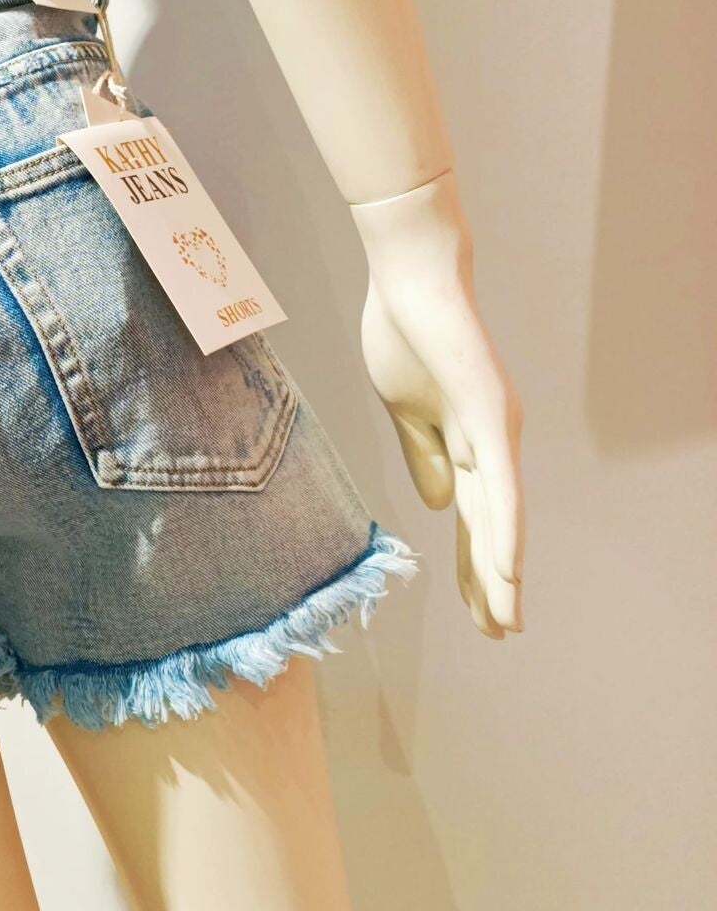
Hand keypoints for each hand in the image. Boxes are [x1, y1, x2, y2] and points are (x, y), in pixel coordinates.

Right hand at [350, 172, 523, 637]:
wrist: (407, 277)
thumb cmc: (403, 332)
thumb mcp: (405, 411)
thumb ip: (424, 457)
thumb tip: (440, 509)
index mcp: (465, 442)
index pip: (472, 518)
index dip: (473, 566)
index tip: (476, 611)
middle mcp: (489, 442)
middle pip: (492, 527)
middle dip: (491, 583)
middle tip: (497, 633)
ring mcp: (493, 430)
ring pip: (501, 517)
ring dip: (502, 572)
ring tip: (505, 620)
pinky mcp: (488, 416)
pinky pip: (498, 484)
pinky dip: (503, 530)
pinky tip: (508, 569)